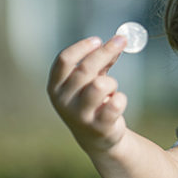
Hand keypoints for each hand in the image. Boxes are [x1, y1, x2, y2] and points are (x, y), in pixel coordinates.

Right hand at [47, 35, 128, 152]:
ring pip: (101, 85)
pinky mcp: (98, 127)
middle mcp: (63, 101)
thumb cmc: (92, 101)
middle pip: (85, 69)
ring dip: (111, 82)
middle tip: (122, 40)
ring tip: (111, 90)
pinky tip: (116, 103)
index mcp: (55, 87)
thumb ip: (101, 62)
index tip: (98, 40)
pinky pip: (116, 103)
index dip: (82, 47)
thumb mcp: (90, 80)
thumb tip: (117, 42)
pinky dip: (120, 98)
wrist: (96, 138)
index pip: (64, 60)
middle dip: (106, 51)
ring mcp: (79, 116)